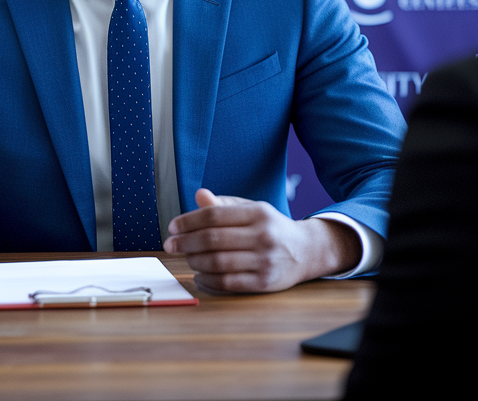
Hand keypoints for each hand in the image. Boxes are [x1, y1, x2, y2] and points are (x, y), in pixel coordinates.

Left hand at [163, 188, 360, 292]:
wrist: (307, 251)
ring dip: (195, 261)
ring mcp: (265, 260)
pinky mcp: (265, 283)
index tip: (172, 227)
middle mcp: (263, 235)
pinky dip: (207, 280)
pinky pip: (228, 283)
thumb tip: (199, 195)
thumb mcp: (251, 210)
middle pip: (213, 239)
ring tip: (187, 258)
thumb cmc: (270, 228)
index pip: (214, 215)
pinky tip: (199, 275)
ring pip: (218, 262)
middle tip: (170, 245)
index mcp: (258, 212)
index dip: (188, 221)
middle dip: (186, 242)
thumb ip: (223, 205)